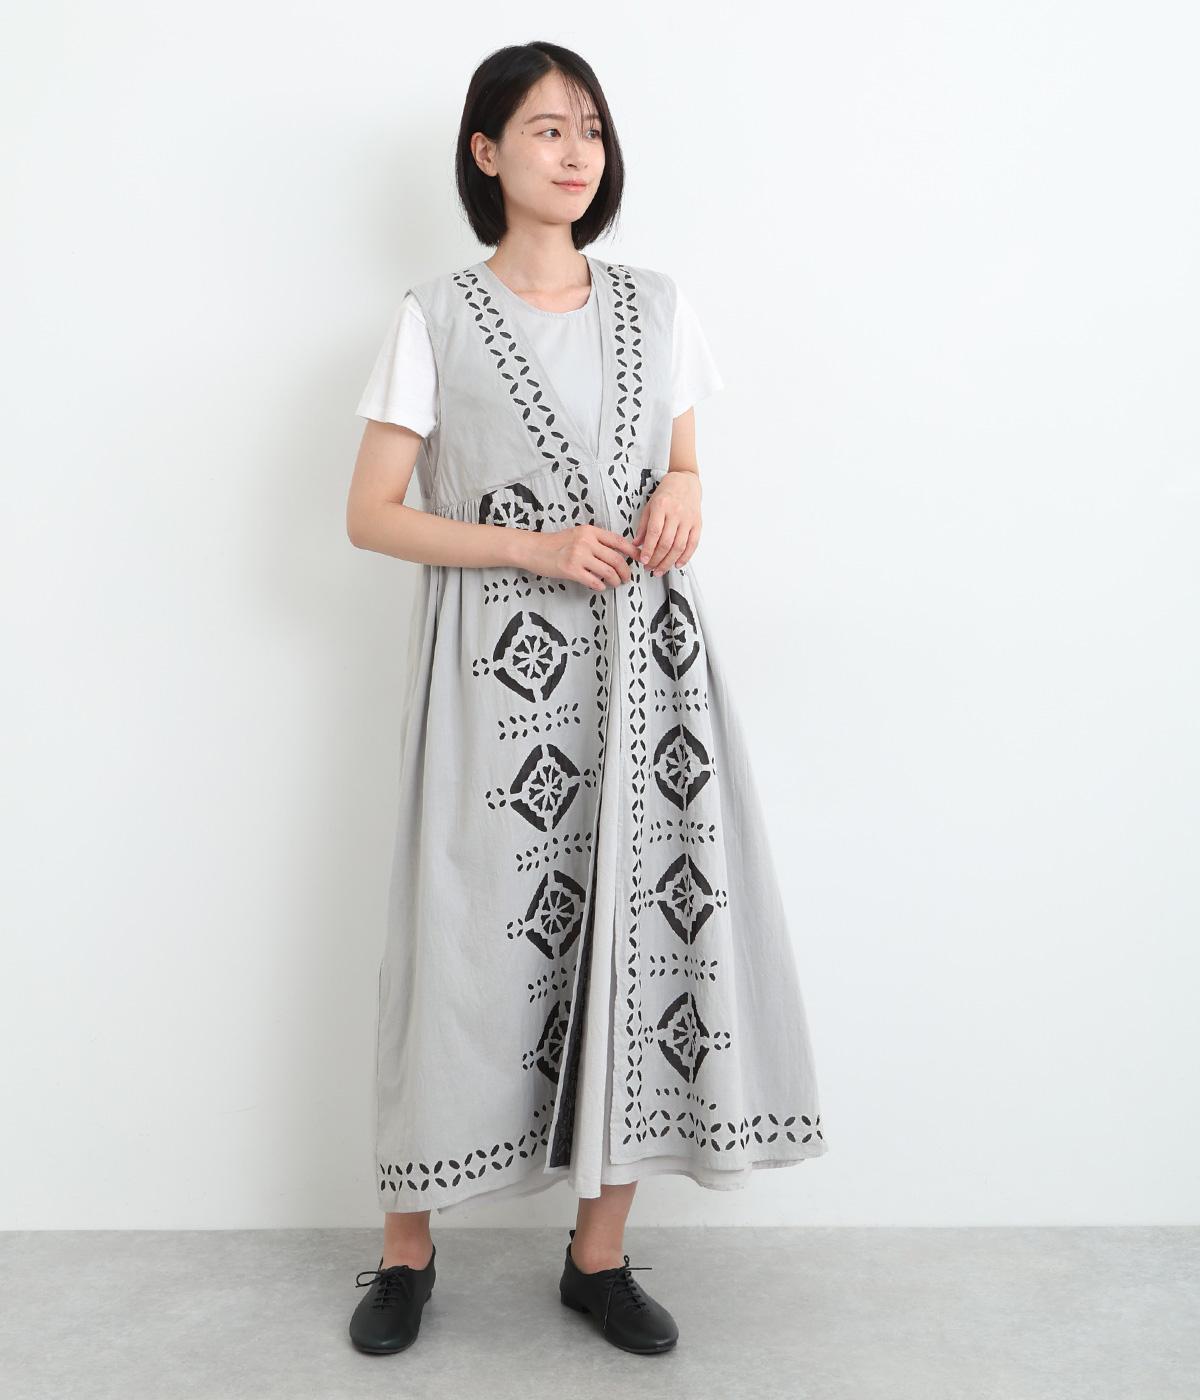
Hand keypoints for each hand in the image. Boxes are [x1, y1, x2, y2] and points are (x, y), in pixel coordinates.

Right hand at [520, 523, 641, 590]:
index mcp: (590, 531)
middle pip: (616, 559)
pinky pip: (593, 581)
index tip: (639, 559)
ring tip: (616, 583)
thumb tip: (616, 553)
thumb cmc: (556, 543)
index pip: (618, 541)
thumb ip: (596, 541)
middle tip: (627, 578)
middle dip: (626, 571)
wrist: (533, 549)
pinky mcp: (571, 570)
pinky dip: (600, 585)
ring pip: (607, 571)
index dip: (632, 551)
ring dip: (615, 580)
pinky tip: (600, 586)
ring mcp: (578, 556)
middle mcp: (586, 542)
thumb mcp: (578, 534)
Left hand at [634, 470, 701, 575]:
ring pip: (679, 546)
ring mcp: (688, 519)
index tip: (643, 560)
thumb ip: (643, 526)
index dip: (648, 549)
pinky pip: (692, 544)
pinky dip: (685, 557)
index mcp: (662, 506)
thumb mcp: (650, 506)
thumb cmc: (666, 494)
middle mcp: (676, 513)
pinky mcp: (698, 524)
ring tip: (660, 570)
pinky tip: (677, 564)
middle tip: (649, 569)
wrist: (685, 482)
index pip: (654, 532)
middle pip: (666, 543)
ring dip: (669, 562)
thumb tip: (636, 544)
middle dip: (657, 559)